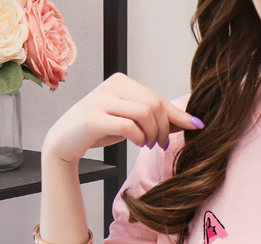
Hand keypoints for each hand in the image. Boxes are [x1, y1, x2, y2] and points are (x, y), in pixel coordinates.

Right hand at [42, 72, 201, 162]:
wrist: (65, 141)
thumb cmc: (99, 130)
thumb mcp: (129, 121)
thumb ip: (153, 119)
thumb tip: (186, 122)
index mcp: (121, 82)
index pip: (157, 97)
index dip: (178, 114)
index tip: (196, 126)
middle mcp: (111, 86)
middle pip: (154, 104)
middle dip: (164, 128)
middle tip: (161, 144)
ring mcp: (101, 100)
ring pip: (145, 113)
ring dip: (153, 134)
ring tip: (148, 144)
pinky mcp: (93, 118)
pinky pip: (129, 127)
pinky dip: (139, 138)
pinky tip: (137, 143)